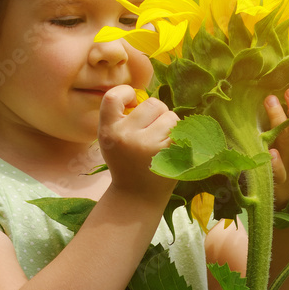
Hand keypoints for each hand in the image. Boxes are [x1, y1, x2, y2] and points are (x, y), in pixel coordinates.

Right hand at [98, 85, 178, 204]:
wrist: (136, 196)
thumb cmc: (125, 161)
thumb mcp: (111, 138)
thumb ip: (121, 116)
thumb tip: (143, 94)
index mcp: (108, 131)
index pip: (113, 98)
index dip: (126, 93)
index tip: (132, 102)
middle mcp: (126, 136)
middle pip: (152, 103)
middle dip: (156, 112)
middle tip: (150, 128)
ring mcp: (148, 145)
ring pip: (170, 115)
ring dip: (168, 124)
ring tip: (159, 140)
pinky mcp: (168, 154)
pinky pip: (180, 130)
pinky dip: (178, 136)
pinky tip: (169, 148)